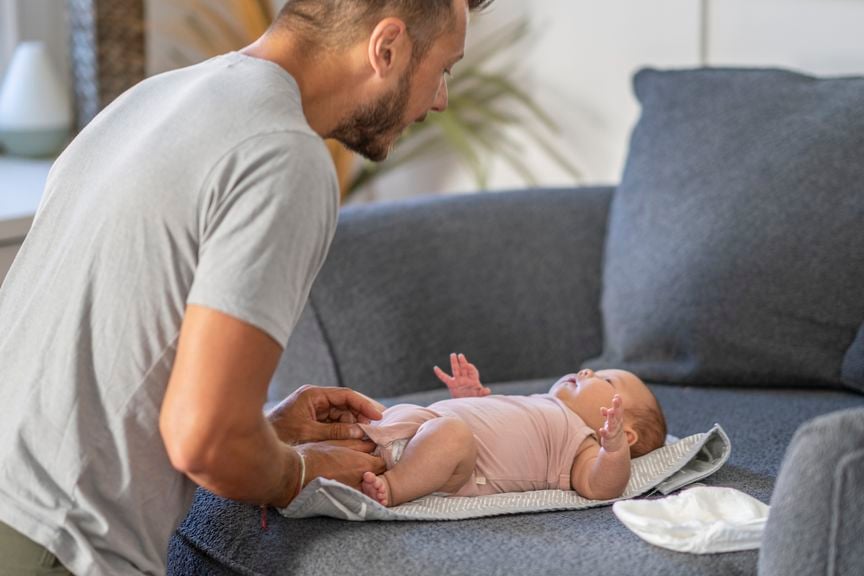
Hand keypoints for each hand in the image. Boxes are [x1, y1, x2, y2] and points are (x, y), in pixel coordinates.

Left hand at [267, 385, 382, 443]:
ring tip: (369, 436)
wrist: (251, 445)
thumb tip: (361, 431)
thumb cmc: (278, 436)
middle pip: (344, 405)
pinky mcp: (309, 422)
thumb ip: (337, 432)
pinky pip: (332, 424)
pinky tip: (355, 438)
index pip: (346, 395)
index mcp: (313, 396)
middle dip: (361, 416)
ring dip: (354, 425)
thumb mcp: (311, 433)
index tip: (379, 416)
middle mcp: (314, 400)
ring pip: (340, 416)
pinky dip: (343, 431)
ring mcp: (312, 411)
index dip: (364, 405)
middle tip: (377, 428)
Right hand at [297, 440, 386, 492]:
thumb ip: (358, 443)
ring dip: (366, 482)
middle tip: (364, 464)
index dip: (379, 456)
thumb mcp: (337, 442)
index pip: (383, 462)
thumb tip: (372, 442)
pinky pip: (357, 496)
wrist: (295, 475)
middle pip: (377, 476)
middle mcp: (362, 481)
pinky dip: (356, 490)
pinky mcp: (344, 501)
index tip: (373, 453)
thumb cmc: (314, 455)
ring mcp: (354, 493)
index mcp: (362, 464)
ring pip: (368, 488)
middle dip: (374, 470)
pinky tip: (346, 483)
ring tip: (353, 474)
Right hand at [433, 353, 490, 397]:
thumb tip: (487, 390)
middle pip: (464, 368)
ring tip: (453, 355)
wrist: (466, 405)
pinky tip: (435, 368)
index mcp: (473, 380)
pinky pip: (445, 378)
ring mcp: (458, 381)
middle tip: (461, 355)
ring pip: (456, 370)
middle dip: (463, 362)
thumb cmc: (474, 399)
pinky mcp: (451, 385)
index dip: (471, 368)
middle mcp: (465, 378)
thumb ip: (483, 393)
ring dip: (454, 362)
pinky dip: (440, 373)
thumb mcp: (480, 396)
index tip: (468, 366)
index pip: (472, 371)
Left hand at [598, 394, 626, 452]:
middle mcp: (617, 425)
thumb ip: (607, 415)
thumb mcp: (611, 423)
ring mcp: (613, 431)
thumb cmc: (613, 432)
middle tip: (615, 399)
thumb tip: (602, 408)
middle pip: (617, 415)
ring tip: (610, 411)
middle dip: (616, 407)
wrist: (616, 448)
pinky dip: (604, 432)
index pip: (619, 410)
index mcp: (618, 420)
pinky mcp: (608, 439)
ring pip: (613, 424)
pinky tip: (601, 429)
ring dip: (611, 417)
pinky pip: (606, 435)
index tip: (617, 396)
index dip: (618, 403)